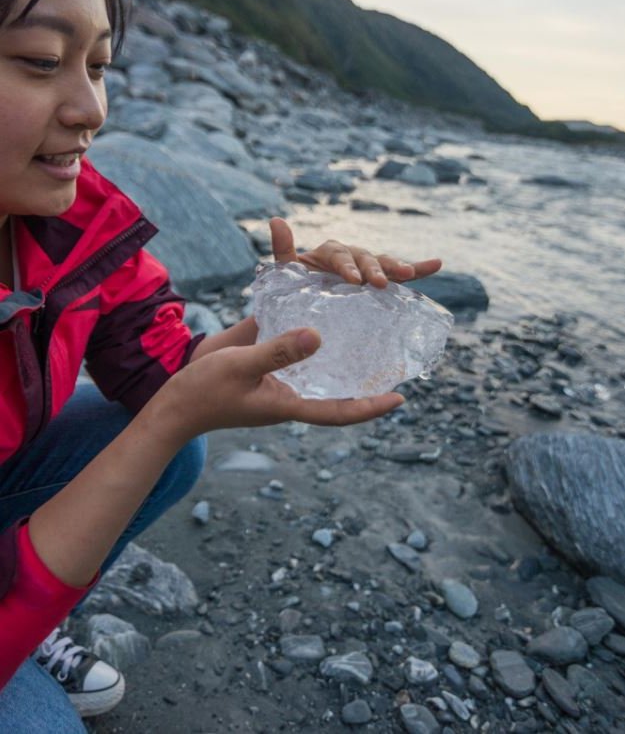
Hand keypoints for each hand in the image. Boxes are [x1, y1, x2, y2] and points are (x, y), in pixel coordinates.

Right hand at [164, 326, 403, 441]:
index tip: (400, 399)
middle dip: (365, 384)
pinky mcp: (264, 367)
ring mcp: (278, 382)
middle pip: (336, 392)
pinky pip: (295, 356)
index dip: (370, 407)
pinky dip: (310, 341)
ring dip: (342, 360)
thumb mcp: (242, 366)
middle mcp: (290, 393)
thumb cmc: (205, 391)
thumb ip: (278, 351)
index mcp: (289, 404)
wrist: (174, 403)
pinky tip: (321, 321)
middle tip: (394, 365)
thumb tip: (318, 336)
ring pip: (319, 372)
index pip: (339, 411)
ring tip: (370, 341)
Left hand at [270, 217, 440, 287]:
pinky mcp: (379, 282)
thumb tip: (276, 220)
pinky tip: (436, 263)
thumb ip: (282, 250)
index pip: (339, 255)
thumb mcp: (284, 273)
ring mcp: (367, 269)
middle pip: (365, 258)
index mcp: (329, 253)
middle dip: (374, 269)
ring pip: (383, 264)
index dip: (346, 266)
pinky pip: (401, 275)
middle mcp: (351, 257)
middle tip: (379, 283)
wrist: (303, 309)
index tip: (353, 281)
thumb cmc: (292, 289)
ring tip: (410, 273)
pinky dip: (419, 268)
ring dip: (397, 267)